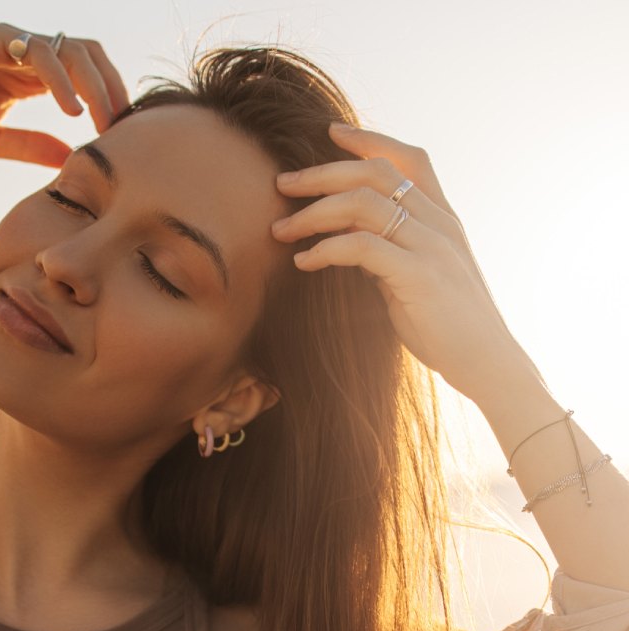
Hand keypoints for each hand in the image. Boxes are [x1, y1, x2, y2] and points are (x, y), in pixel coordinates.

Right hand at [0, 22, 128, 166]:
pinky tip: (69, 109)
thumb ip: (32, 146)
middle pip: (88, 56)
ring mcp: (11, 41)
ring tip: (101, 119)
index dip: (107, 102)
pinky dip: (60, 79)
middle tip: (120, 129)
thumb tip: (70, 159)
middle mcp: (26, 54)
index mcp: (31, 76)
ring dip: (93, 84)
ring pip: (70, 48)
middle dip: (112, 89)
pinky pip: (37, 50)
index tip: (117, 137)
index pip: (85, 77)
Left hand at [271, 123, 538, 401]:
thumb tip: (350, 242)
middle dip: (321, 174)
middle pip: (375, 174)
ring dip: (313, 213)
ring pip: (362, 204)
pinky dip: (326, 249)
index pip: (409, 160)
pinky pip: (362, 247)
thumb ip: (390, 252)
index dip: (370, 140)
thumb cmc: (447, 326)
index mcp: (442, 218)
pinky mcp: (419, 276)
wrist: (487, 362)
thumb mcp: (417, 276)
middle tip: (280, 183)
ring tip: (281, 229)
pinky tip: (303, 261)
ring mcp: (431, 247)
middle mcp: (438, 224)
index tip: (330, 132)